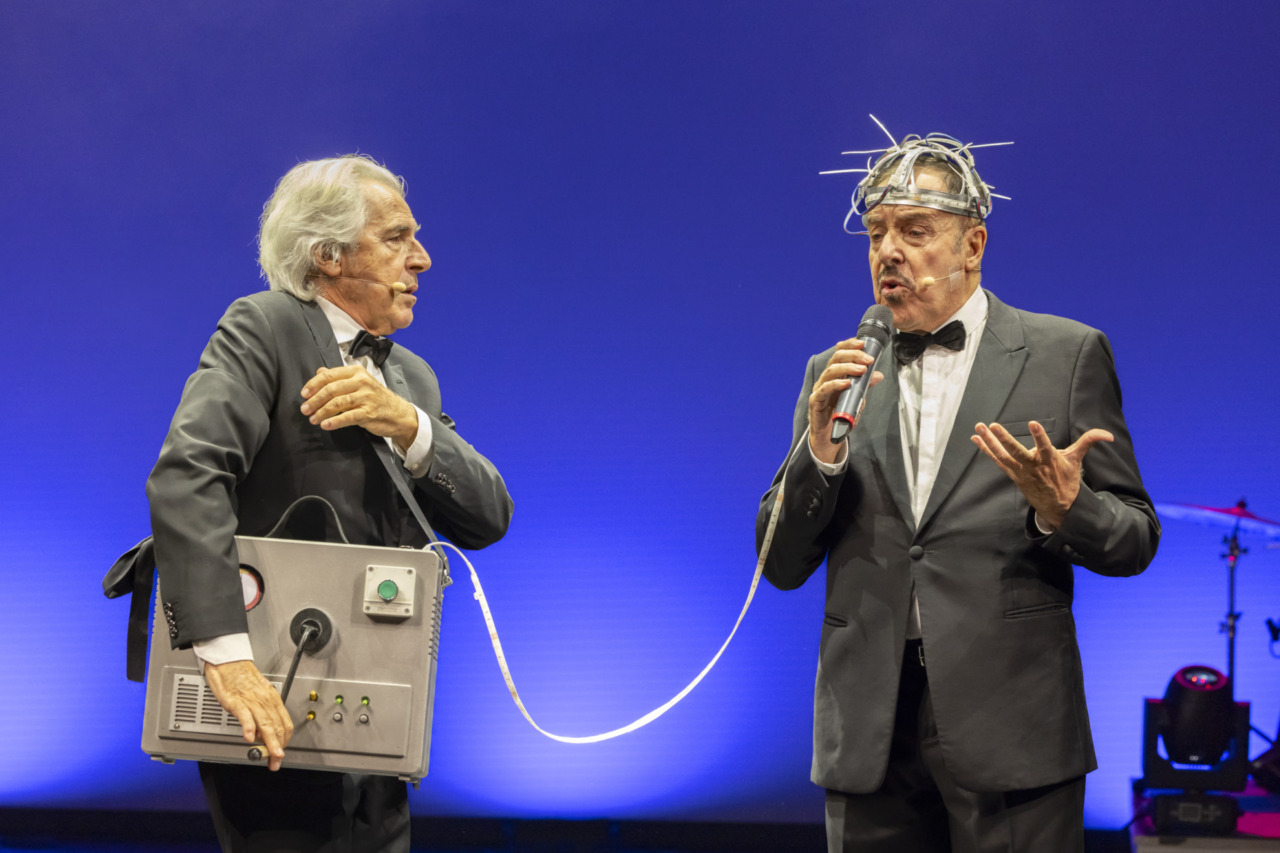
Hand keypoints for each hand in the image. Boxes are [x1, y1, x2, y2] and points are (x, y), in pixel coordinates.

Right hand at [202, 660, 293, 770]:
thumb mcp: (258, 695)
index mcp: (272, 700)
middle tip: (276, 762)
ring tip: (271, 755)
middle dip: (278, 748)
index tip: (280, 754)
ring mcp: (251, 701)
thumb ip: (262, 713)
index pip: (285, 724)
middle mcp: (265, 701)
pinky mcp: (236, 701)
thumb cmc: (242, 678)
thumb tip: (264, 733)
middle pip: (277, 727)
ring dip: (269, 743)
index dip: (285, 741)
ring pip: (265, 724)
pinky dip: (248, 727)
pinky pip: (245, 715)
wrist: (229, 662)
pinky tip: (249, 738)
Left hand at [300, 365, 418, 450]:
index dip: (313, 385)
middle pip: (331, 389)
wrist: (399, 414)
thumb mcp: (359, 383)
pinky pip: (348, 416)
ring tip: (313, 419)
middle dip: (315, 400)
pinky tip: (326, 425)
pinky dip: (335, 421)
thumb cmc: (376, 398)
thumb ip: (339, 377)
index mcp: (357, 372)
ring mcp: (366, 397)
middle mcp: (362, 382)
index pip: (330, 375)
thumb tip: (319, 371)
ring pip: (337, 403)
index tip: (304, 394)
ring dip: (322, 412)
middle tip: (305, 409)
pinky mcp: (369, 412)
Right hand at [807, 338, 883, 463]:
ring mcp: (820, 389)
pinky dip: (836, 384)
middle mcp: (826, 378)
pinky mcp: (815, 401)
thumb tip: (879, 374)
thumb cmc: (841, 414)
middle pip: (836, 358)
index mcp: (835, 374)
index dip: (850, 345)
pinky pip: (824, 389)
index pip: (839, 352)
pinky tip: (847, 383)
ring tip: (862, 370)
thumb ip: (865, 385)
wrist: (830, 435)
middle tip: (868, 360)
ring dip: (848, 368)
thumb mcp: (857, 398)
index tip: (864, 343)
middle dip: (853, 355)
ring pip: (831, 371)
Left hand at [971, 421, 1113, 530]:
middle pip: (1017, 452)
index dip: (1039, 436)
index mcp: (1050, 460)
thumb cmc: (1067, 480)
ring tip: (979, 427)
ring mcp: (1021, 471)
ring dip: (990, 442)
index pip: (1045, 446)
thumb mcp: (1077, 460)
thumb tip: (1109, 435)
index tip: (1033, 423)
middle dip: (1005, 439)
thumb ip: (1088, 442)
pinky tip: (975, 438)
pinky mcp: (1013, 474)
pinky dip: (986, 450)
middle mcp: (1033, 466)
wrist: (1058, 507)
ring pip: (1003, 455)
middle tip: (993, 425)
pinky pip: (997, 460)